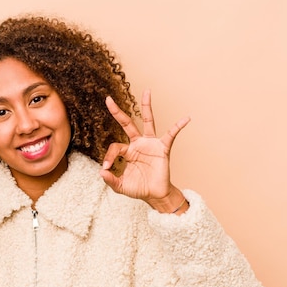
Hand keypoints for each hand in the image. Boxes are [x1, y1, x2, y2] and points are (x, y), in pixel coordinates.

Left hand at [100, 90, 189, 211]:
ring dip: (146, 106)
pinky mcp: (162, 148)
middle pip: (127, 123)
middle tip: (108, 99)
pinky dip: (178, 126)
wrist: (155, 195)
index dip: (109, 157)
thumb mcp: (120, 186)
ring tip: (146, 91)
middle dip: (117, 112)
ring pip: (148, 121)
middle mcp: (138, 143)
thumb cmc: (138, 188)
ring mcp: (150, 144)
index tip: (107, 168)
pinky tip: (186, 119)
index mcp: (127, 151)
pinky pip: (171, 134)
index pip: (114, 147)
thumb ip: (110, 180)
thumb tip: (101, 172)